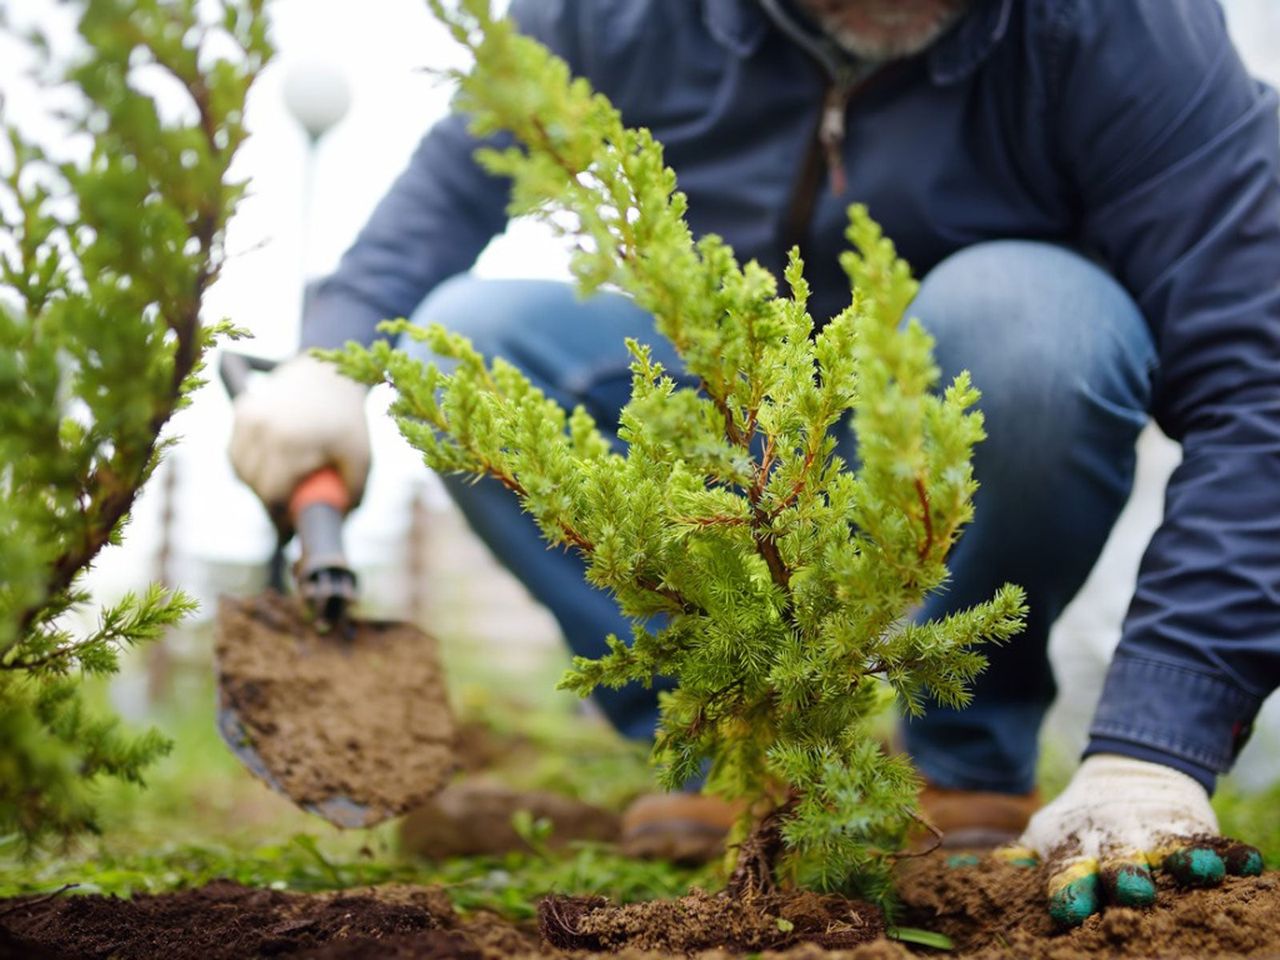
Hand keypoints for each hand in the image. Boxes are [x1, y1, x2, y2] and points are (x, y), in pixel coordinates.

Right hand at [228, 355, 369, 526]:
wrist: (330, 374)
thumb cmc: (348, 421)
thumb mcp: (360, 459)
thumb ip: (351, 494)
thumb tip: (337, 524)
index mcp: (290, 441)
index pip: (272, 494)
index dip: (279, 518)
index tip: (289, 533)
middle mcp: (262, 428)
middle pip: (254, 485)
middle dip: (270, 504)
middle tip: (289, 512)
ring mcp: (248, 417)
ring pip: (240, 471)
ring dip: (257, 485)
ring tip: (282, 486)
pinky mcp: (241, 411)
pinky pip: (236, 453)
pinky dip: (248, 465)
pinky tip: (269, 465)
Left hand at [1002, 754, 1262, 925]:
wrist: (1126, 774)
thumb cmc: (1080, 823)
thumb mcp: (1048, 835)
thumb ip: (1020, 858)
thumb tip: (974, 872)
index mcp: (1077, 851)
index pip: (1069, 872)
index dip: (1068, 889)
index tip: (1068, 907)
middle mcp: (1117, 844)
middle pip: (1120, 864)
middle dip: (1124, 877)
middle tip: (1131, 890)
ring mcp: (1156, 836)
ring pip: (1171, 852)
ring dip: (1184, 863)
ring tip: (1198, 871)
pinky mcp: (1192, 829)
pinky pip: (1216, 843)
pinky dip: (1232, 854)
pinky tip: (1249, 864)